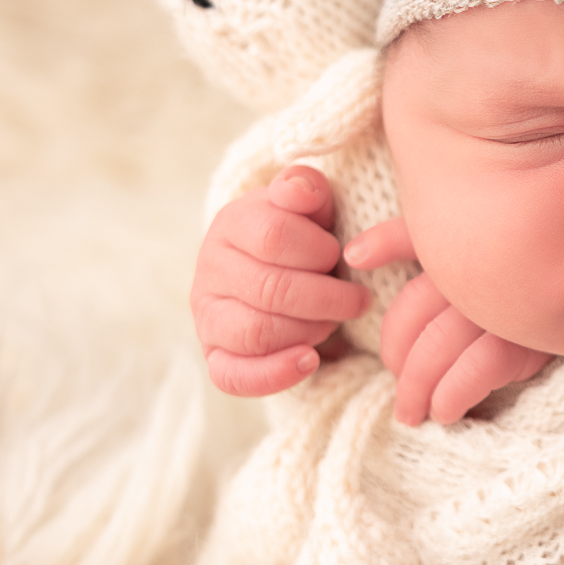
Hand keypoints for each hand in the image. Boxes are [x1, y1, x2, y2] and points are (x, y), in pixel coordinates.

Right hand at [192, 165, 372, 395]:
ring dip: (310, 330)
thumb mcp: (312, 206)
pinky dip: (275, 373)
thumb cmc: (306, 237)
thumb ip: (307, 189)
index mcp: (232, 223)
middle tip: (355, 299)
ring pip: (256, 331)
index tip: (342, 255)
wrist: (284, 274)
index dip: (318, 250)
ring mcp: (207, 314)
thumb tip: (299, 190)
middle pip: (270, 288)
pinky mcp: (215, 355)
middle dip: (327, 297)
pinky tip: (309, 360)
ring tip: (333, 322)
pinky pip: (233, 375)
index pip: (273, 235)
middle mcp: (210, 268)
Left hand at [345, 216, 552, 424]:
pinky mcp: (531, 337)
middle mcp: (479, 270)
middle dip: (401, 365)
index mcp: (458, 245)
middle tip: (400, 395)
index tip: (389, 360)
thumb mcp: (459, 245)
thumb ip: (405, 239)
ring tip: (415, 412)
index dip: (391, 330)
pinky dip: (454, 394)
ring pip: (441, 346)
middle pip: (418, 319)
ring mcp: (505, 303)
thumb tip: (353, 256)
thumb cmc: (518, 267)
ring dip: (419, 388)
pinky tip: (446, 411)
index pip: (408, 285)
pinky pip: (479, 367)